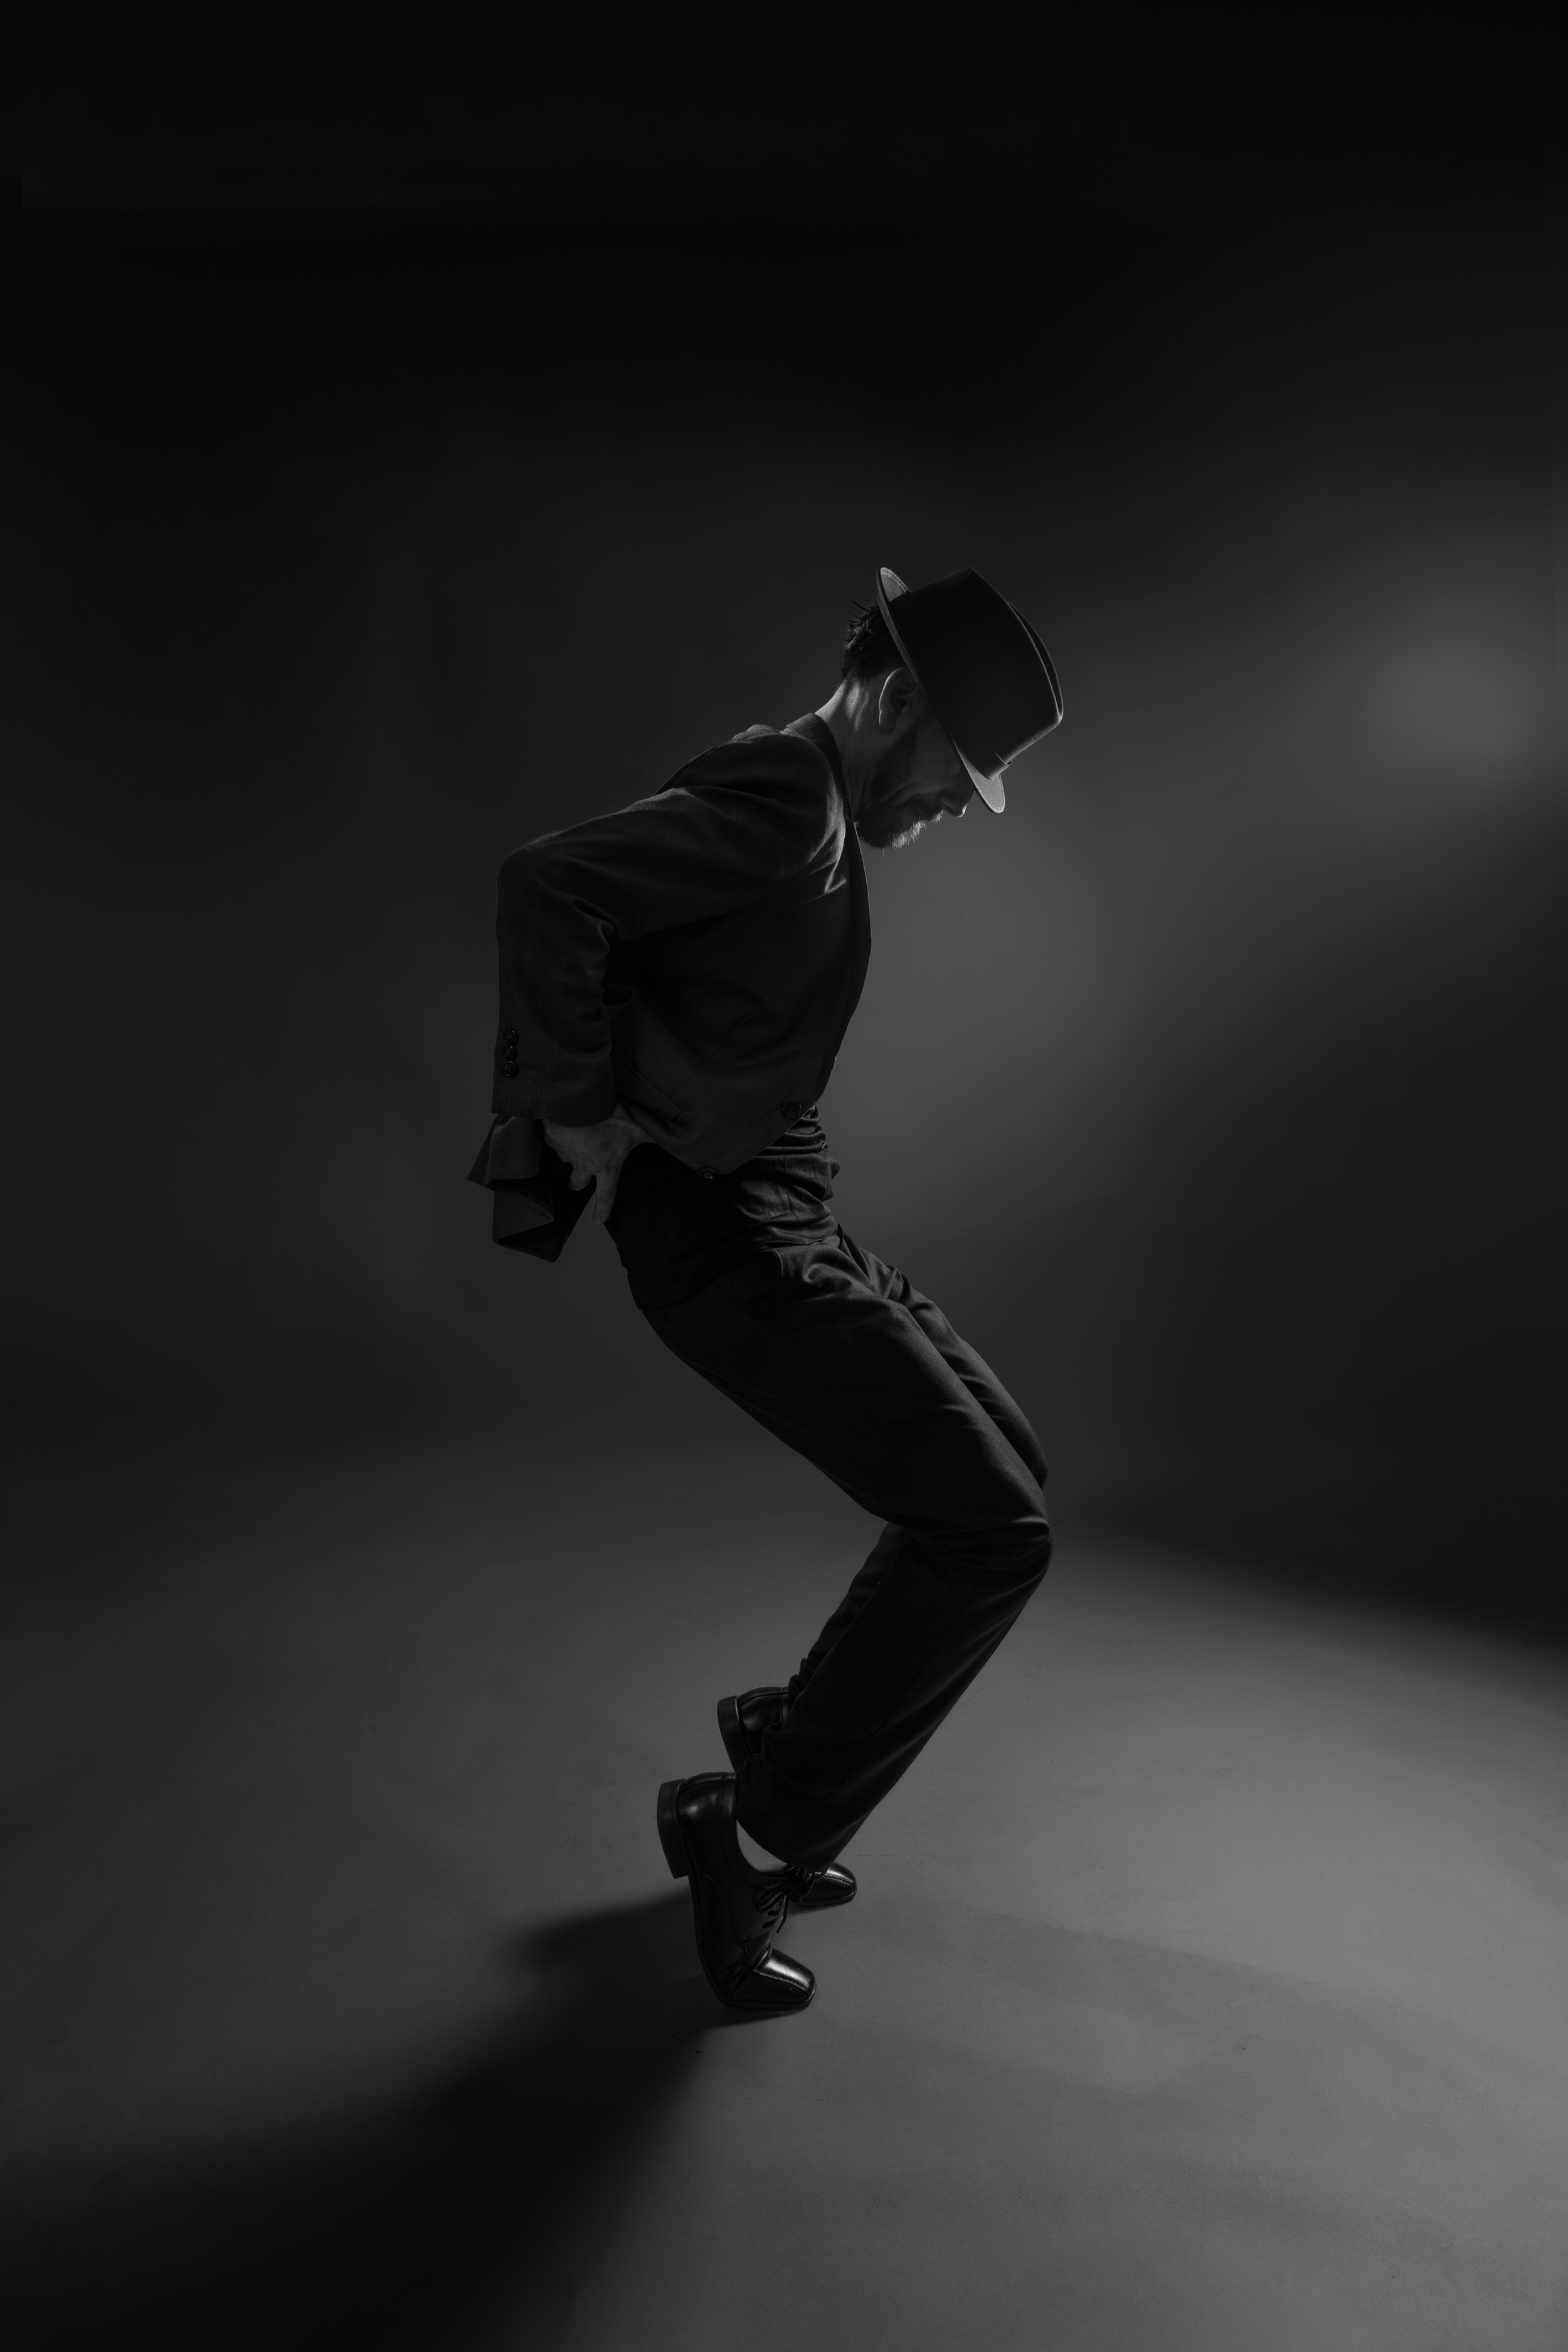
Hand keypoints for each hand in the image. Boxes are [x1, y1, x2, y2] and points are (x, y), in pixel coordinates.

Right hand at [542, 1105, 649, 1223]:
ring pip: (566, 1159)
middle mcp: (584, 1165)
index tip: (598, 1220)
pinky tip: (567, 1123)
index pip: (606, 1195)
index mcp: (606, 1165)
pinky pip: (556, 1141)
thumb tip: (675, 1140)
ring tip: (579, 1136)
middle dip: (579, 1182)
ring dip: (572, 1151)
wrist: (578, 1100)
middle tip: (581, 1179)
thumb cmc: (608, 1115)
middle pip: (578, 1183)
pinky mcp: (552, 1141)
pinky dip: (561, 1134)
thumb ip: (651, 1137)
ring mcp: (566, 1153)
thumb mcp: (636, 1127)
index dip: (603, 1209)